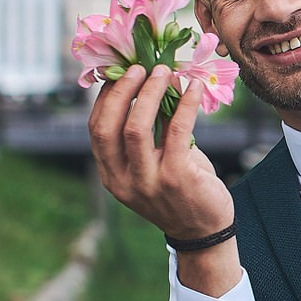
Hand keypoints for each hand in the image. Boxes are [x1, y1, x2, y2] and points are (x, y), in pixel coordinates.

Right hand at [88, 66, 239, 293]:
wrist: (204, 233)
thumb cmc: (179, 192)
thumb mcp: (152, 166)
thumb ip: (148, 134)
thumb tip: (152, 84)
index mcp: (111, 175)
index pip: (97, 129)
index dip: (106, 97)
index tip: (119, 73)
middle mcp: (123, 180)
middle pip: (110, 125)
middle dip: (123, 91)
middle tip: (140, 67)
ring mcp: (148, 181)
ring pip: (137, 127)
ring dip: (150, 93)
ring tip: (164, 71)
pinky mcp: (177, 178)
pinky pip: (177, 131)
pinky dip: (185, 104)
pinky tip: (194, 88)